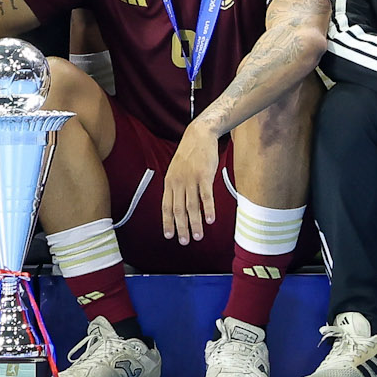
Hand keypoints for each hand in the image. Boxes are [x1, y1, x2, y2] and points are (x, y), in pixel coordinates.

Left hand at [163, 123, 224, 243]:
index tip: (169, 236)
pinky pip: (206, 196)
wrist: (199, 134)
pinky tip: (210, 220)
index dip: (167, 222)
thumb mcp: (176, 169)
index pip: (166, 206)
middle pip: (178, 210)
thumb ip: (176, 186)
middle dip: (181, 228)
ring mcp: (191, 179)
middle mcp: (178, 182)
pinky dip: (208, 209)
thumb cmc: (189, 154)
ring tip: (198, 236)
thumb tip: (178, 205)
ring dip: (195, 223)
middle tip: (184, 241)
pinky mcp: (204, 175)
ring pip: (192, 206)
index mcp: (169, 182)